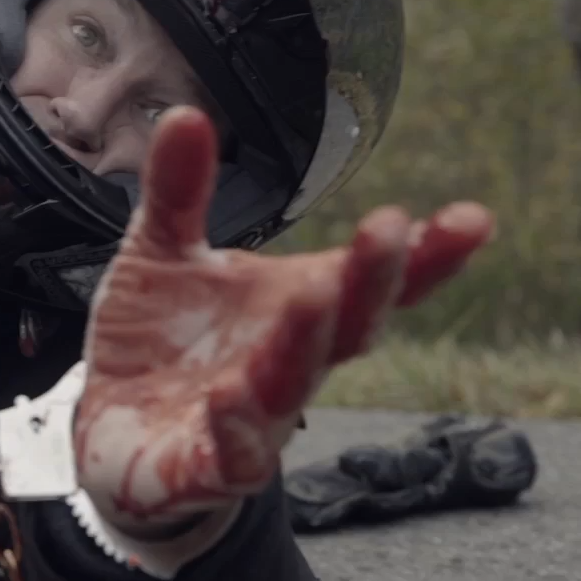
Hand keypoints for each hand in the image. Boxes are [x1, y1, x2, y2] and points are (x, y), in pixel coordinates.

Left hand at [74, 106, 493, 534]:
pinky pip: (231, 457)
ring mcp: (251, 421)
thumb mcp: (161, 252)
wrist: (109, 430)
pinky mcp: (201, 468)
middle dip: (372, 281)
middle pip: (349, 328)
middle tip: (389, 228)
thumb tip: (186, 113)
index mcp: (295, 307)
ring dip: (306, 344)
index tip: (472, 218)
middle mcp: (287, 365)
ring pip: (291, 389)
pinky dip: (235, 432)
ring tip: (314, 294)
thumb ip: (179, 190)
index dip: (426, 256)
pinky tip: (228, 399)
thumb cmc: (157, 340)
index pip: (370, 281)